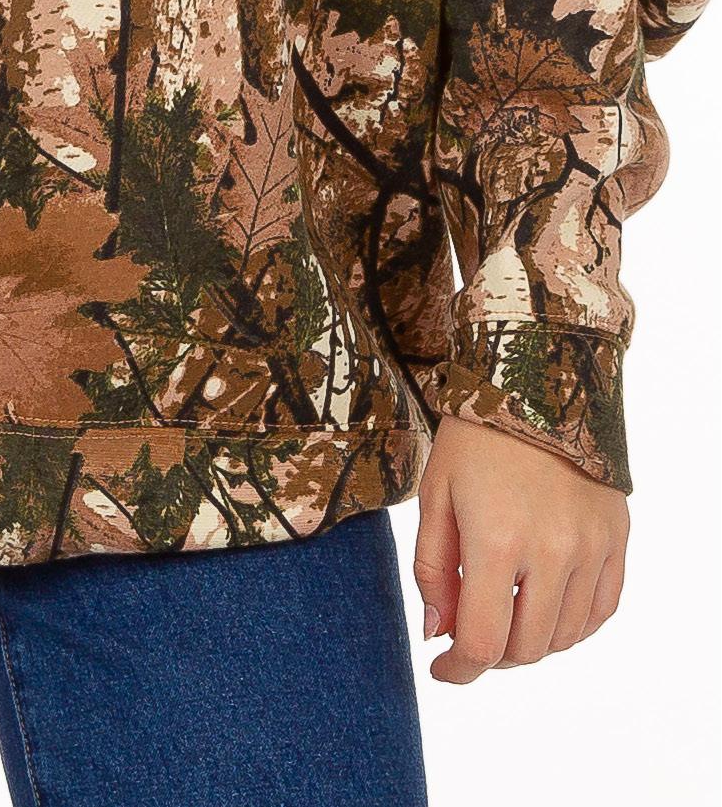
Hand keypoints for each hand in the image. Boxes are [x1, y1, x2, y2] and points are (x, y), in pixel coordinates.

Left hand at [414, 413, 627, 679]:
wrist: (537, 378)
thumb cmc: (475, 434)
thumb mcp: (435, 494)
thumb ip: (433, 570)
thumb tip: (439, 635)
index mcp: (496, 540)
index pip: (482, 642)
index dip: (459, 671)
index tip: (443, 670)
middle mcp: (552, 551)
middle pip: (526, 648)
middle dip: (492, 655)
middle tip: (471, 633)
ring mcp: (591, 546)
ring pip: (565, 636)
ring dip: (532, 640)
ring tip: (507, 611)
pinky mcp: (616, 537)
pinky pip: (602, 609)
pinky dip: (573, 624)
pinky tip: (548, 606)